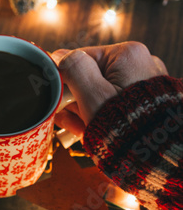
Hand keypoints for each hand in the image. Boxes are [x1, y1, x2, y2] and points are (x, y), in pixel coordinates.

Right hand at [51, 42, 167, 135]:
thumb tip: (59, 55)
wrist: (153, 154)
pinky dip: (101, 114)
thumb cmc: (124, 125)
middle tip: (63, 115)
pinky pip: (116, 103)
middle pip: (93, 76)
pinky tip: (86, 128)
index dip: (65, 78)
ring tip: (74, 126)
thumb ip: (74, 70)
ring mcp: (144, 84)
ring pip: (103, 91)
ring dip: (85, 108)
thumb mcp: (92, 95)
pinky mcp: (145, 102)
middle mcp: (140, 64)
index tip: (56, 97)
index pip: (83, 58)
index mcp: (128, 55)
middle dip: (76, 97)